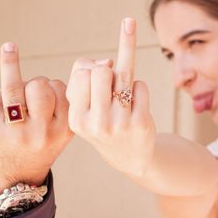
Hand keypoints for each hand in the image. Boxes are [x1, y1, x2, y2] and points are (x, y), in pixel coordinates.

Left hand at [0, 42, 73, 193]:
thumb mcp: (60, 130)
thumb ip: (70, 100)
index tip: (50, 91)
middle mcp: (44, 133)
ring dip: (11, 66)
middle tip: (30, 96)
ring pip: (16, 88)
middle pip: (40, 86)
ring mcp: (19, 133)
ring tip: (9, 47)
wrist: (13, 183)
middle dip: (34, 84)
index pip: (63, 90)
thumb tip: (105, 60)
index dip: (54, 86)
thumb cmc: (37, 146)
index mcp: (65, 130)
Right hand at [66, 18, 155, 176]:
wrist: (129, 156)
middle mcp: (96, 124)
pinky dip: (139, 89)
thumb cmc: (103, 122)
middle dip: (107, 70)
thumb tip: (109, 61)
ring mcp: (119, 124)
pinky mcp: (140, 123)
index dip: (89, 69)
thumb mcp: (84, 107)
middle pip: (100, 71)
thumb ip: (85, 77)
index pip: (81, 74)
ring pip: (122, 74)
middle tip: (110, 83)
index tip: (94, 80)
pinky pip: (140, 86)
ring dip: (123, 76)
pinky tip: (136, 103)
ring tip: (123, 84)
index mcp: (77, 119)